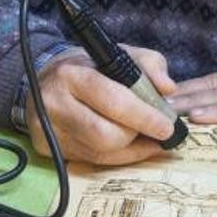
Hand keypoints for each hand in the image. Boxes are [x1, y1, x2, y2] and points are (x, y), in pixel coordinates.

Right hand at [25, 45, 177, 164]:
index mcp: (72, 74)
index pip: (112, 100)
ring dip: (131, 148)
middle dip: (137, 135)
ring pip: (100, 153)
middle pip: (105, 135)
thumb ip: (149, 65)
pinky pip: (93, 161)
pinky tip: (134, 147)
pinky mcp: (50, 150)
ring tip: (148, 138)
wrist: (48, 80)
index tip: (167, 126)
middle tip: (157, 130)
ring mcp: (49, 131)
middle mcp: (55, 104)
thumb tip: (168, 88)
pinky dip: (119, 156)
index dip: (143, 116)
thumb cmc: (91, 67)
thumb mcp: (121, 54)